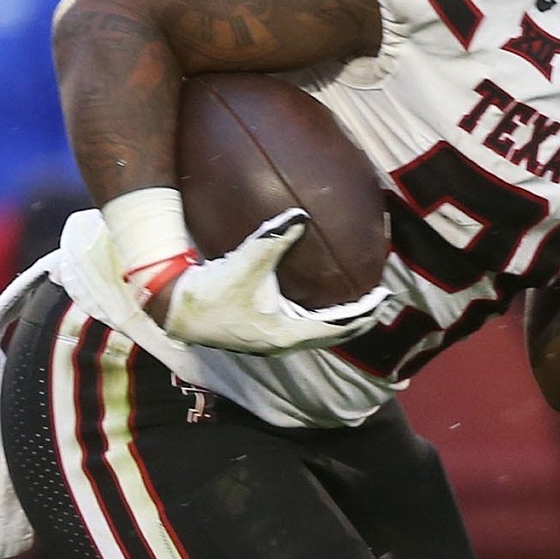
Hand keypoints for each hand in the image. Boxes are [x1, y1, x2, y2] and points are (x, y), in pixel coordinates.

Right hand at [152, 209, 394, 354]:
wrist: (176, 309)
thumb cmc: (210, 291)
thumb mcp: (246, 262)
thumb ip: (274, 238)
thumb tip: (300, 215)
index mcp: (288, 333)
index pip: (339, 326)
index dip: (364, 312)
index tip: (383, 296)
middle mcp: (284, 342)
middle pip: (334, 335)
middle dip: (358, 319)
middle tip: (378, 300)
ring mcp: (272, 341)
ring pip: (318, 335)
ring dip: (339, 321)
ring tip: (358, 303)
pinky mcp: (261, 334)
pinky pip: (303, 329)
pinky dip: (320, 319)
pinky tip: (320, 302)